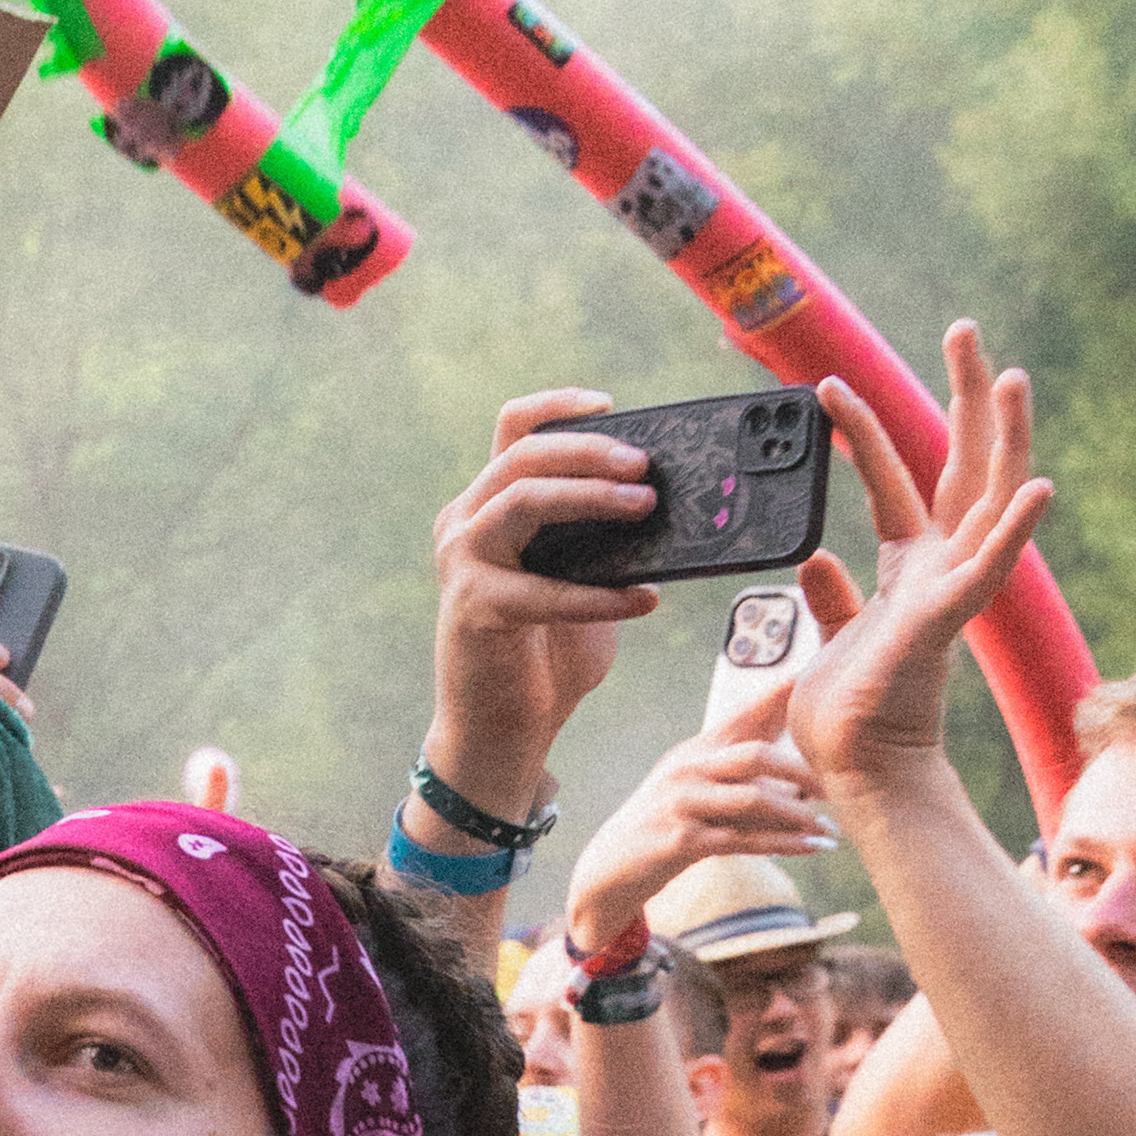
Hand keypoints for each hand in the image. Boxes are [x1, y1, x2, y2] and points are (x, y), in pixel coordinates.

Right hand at [424, 392, 665, 818]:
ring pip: (523, 499)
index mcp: (490, 505)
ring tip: (646, 507)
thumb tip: (672, 505)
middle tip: (646, 466)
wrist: (503, 729)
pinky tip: (643, 602)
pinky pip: (544, 589)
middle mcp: (466, 523)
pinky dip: (599, 595)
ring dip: (589, 496)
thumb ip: (606, 541)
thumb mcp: (583, 579)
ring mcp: (463, 563)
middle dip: (590, 451)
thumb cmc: (547, 653)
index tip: (612, 406)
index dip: (559, 406)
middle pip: (523, 455)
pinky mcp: (474, 609)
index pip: (514, 428)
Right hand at [564, 678, 851, 955]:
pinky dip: (783, 845)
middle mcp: (687, 768)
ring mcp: (681, 803)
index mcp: (696, 749)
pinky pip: (744, 840)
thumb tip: (804, 780)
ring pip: (753, 799)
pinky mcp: (679, 841)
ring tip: (828, 828)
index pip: (744, 716)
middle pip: (755, 755)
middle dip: (802, 770)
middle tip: (836, 787)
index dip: (780, 695)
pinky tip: (811, 847)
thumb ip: (742, 779)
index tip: (817, 676)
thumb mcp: (698, 789)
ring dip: (798, 815)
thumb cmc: (667, 825)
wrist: (611, 868)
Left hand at [787, 339, 1056, 819]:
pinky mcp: (945, 622)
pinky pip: (988, 569)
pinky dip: (1014, 529)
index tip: (825, 385)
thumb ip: (831, 593)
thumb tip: (813, 554)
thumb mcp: (829, 637)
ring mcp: (950, 593)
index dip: (864, 430)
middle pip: (965, 465)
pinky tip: (1039, 487)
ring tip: (1014, 376)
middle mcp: (941, 569)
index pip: (896, 477)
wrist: (857, 774)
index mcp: (911, 569)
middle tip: (966, 331)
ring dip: (1004, 437)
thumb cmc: (848, 716)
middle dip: (968, 397)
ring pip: (990, 499)